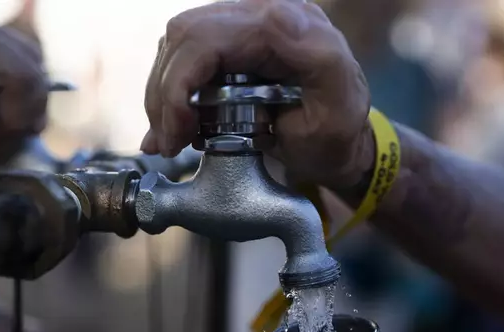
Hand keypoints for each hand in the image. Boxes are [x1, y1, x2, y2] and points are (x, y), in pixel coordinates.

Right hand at [141, 0, 372, 187]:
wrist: (336, 145)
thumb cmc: (337, 132)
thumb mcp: (340, 100)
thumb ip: (319, 54)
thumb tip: (274, 15)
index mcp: (284, 22)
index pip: (205, 37)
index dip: (179, 84)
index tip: (179, 131)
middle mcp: (256, 16)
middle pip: (182, 38)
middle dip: (165, 94)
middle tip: (170, 140)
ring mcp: (239, 31)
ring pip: (174, 49)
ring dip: (163, 98)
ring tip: (172, 138)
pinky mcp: (226, 50)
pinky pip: (181, 61)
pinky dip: (169, 97)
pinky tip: (171, 127)